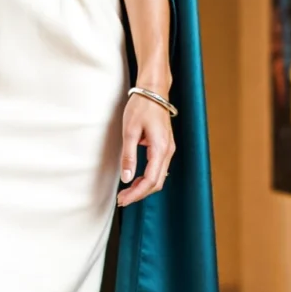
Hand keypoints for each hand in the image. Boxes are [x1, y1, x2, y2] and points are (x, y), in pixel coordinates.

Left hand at [116, 91, 174, 205]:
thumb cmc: (141, 107)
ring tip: (126, 192)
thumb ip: (129, 156)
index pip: (150, 180)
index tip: (123, 199)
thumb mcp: (130, 131)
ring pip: (158, 177)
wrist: (154, 91)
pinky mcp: (165, 147)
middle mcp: (168, 151)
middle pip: (156, 183)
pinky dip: (147, 178)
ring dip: (143, 187)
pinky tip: (135, 180)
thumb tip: (127, 178)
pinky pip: (158, 168)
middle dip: (139, 194)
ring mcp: (168, 149)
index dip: (136, 193)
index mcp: (160, 148)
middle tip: (122, 199)